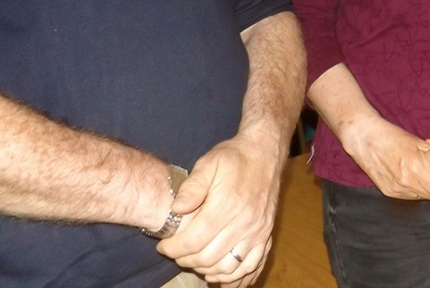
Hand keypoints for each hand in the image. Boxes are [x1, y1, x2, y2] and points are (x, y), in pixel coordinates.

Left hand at [156, 130, 281, 282]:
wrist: (264, 153)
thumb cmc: (233, 157)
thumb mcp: (209, 163)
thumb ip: (192, 187)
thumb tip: (176, 209)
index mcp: (227, 205)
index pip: (195, 240)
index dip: (175, 248)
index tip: (163, 246)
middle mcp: (244, 222)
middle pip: (210, 257)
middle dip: (187, 260)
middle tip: (175, 254)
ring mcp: (258, 231)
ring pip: (229, 267)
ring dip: (208, 271)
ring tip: (193, 262)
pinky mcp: (266, 235)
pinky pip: (252, 266)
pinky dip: (235, 277)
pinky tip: (221, 275)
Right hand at [340, 113, 429, 200]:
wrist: (364, 137)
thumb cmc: (391, 136)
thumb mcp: (417, 142)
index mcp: (416, 168)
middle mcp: (407, 182)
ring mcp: (396, 189)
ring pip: (421, 197)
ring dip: (423, 187)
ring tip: (417, 171)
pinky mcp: (388, 192)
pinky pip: (407, 196)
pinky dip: (411, 188)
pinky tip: (405, 174)